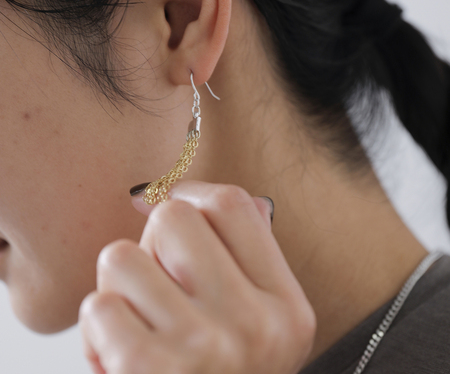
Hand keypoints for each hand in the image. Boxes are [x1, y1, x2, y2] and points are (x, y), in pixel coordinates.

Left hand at [79, 181, 315, 373]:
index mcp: (284, 305)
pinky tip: (121, 350)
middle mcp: (253, 325)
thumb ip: (241, 253)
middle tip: (160, 274)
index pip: (232, 204)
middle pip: (173, 218)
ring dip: (121, 285)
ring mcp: (202, 352)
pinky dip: (100, 325)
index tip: (173, 201)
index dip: (192, 191)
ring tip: (141, 317)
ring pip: (121, 257)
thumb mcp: (260, 323)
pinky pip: (98, 306)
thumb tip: (181, 193)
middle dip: (153, 238)